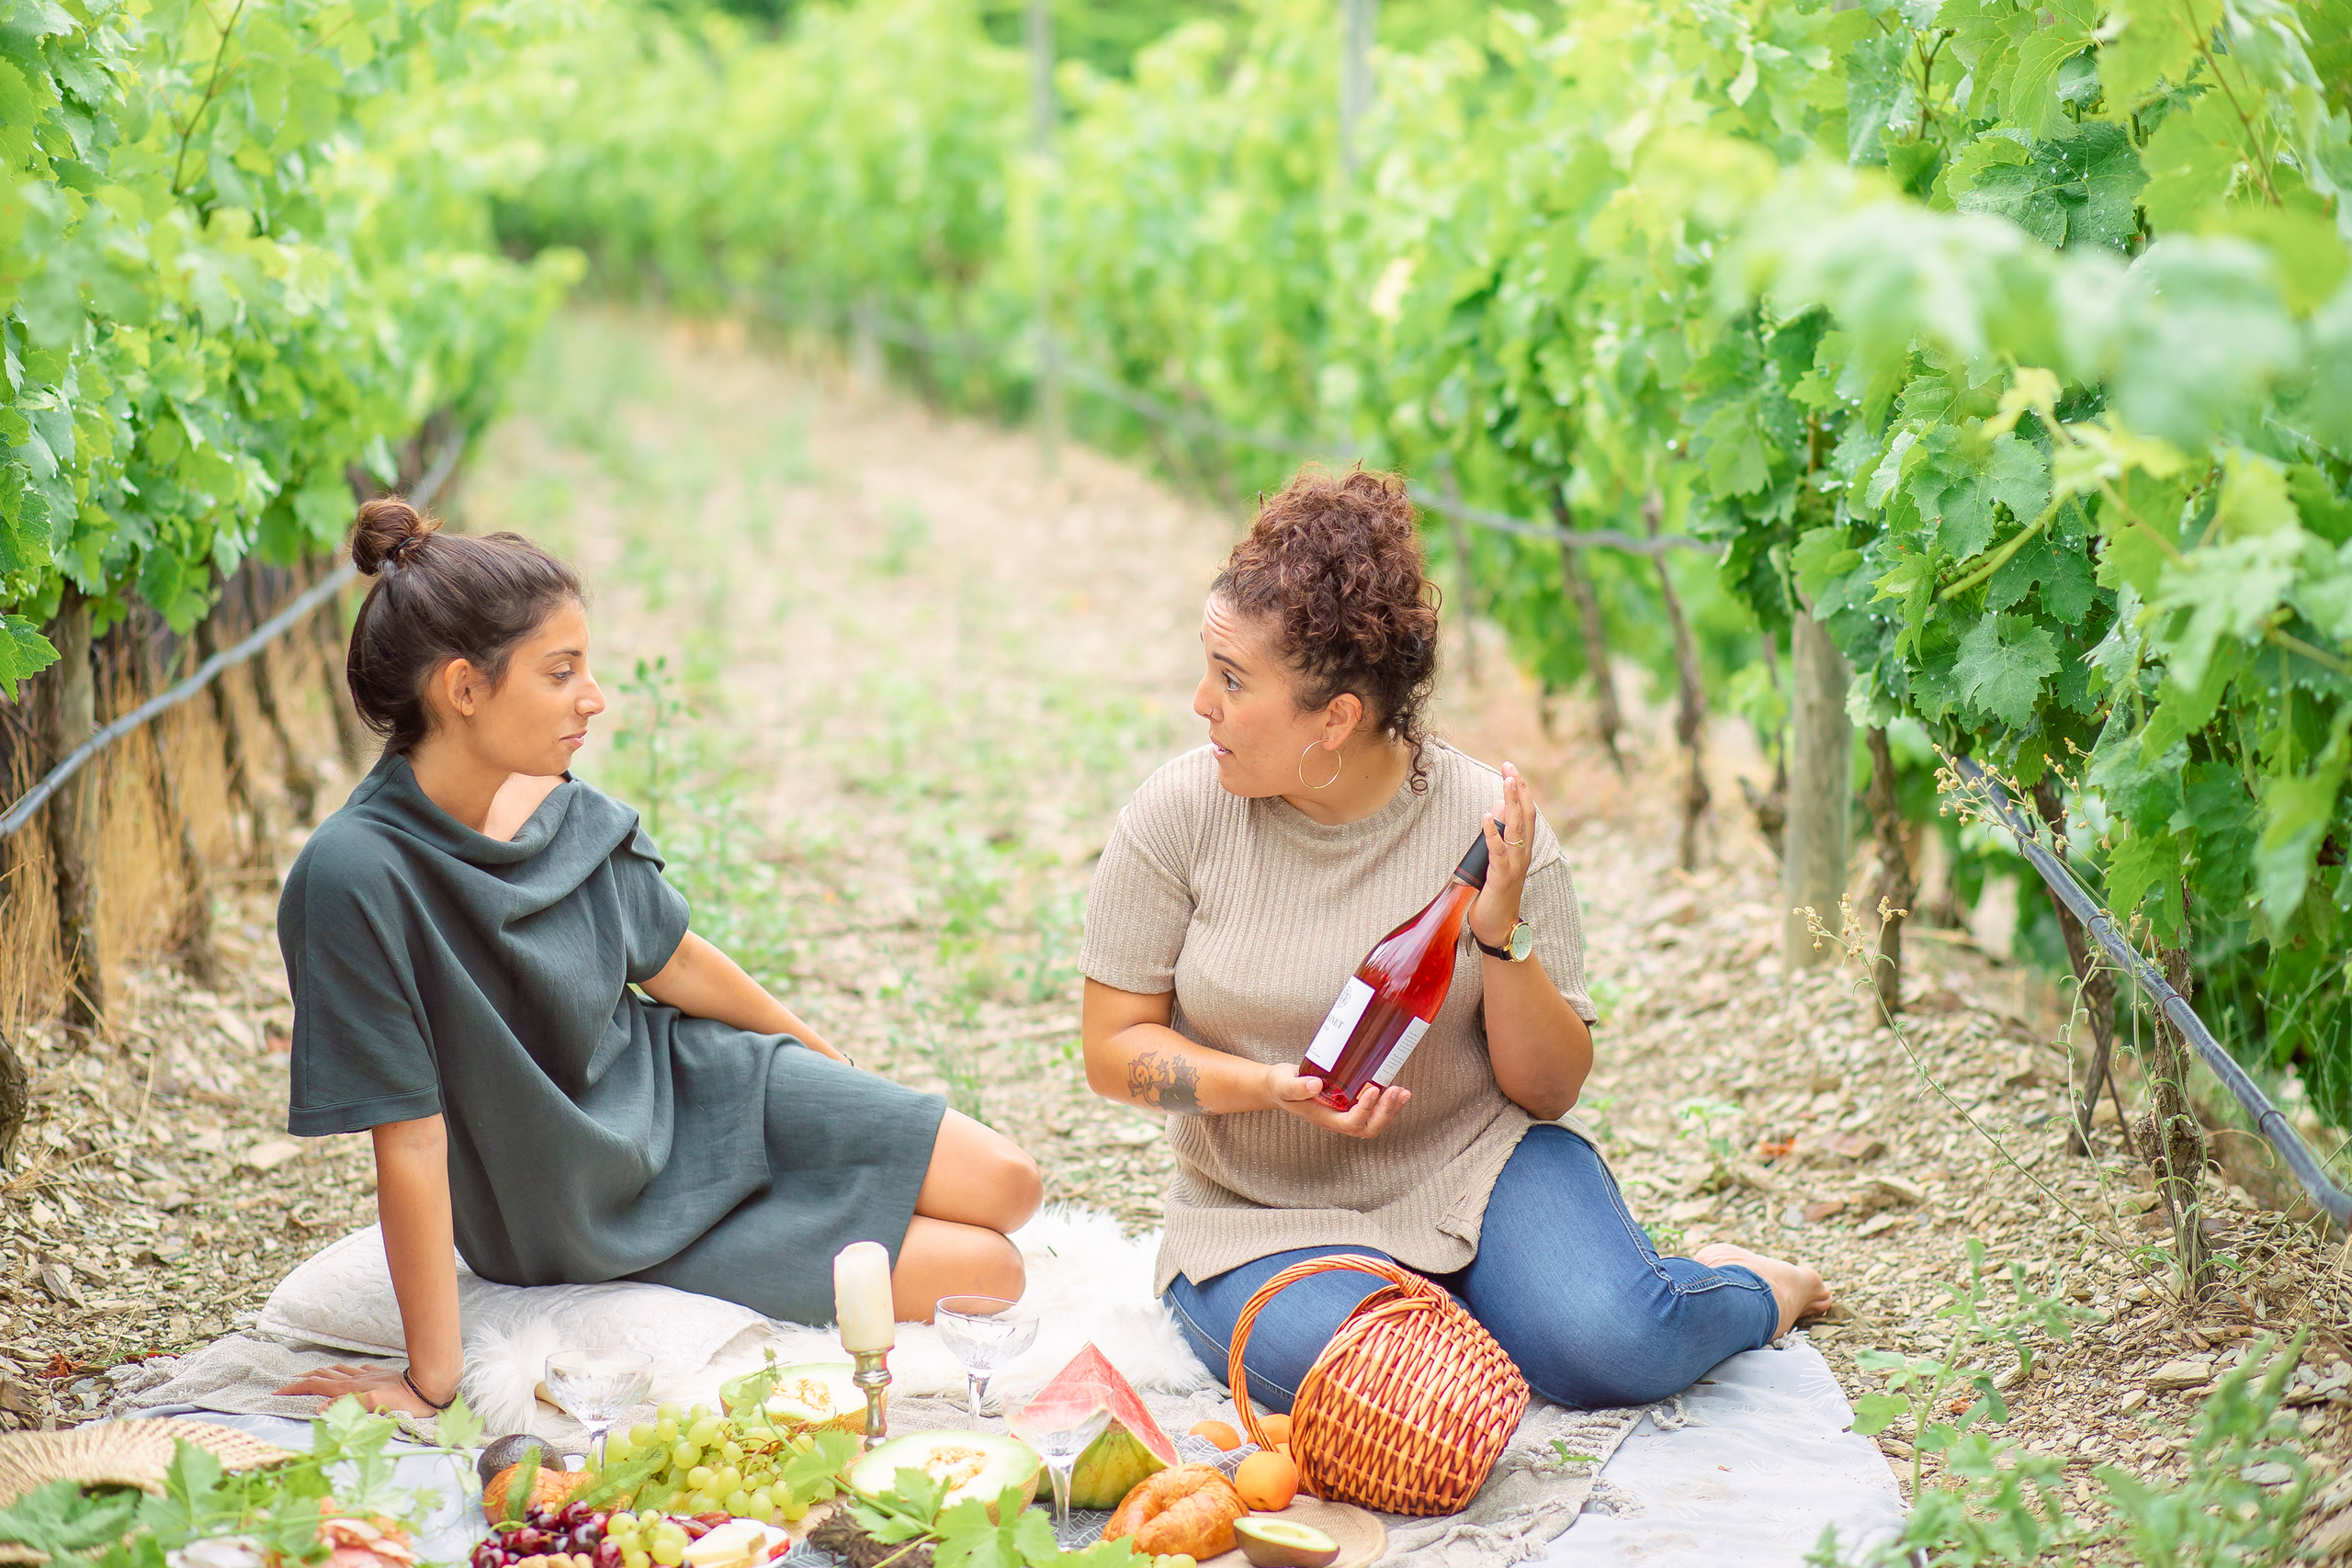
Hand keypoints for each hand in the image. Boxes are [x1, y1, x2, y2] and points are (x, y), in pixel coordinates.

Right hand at [272, 1363, 442, 1417]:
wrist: (429, 1386)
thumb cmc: (405, 1401)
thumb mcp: (375, 1406)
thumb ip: (347, 1406)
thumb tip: (319, 1407)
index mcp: (351, 1388)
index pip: (316, 1386)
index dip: (295, 1389)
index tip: (276, 1392)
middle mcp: (356, 1380)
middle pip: (323, 1376)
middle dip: (303, 1379)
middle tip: (286, 1383)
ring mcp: (368, 1376)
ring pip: (337, 1370)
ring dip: (321, 1372)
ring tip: (310, 1373)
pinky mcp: (380, 1376)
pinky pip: (355, 1370)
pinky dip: (344, 1371)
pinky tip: (348, 1371)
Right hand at [1261, 1062, 1410, 1138]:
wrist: (1280, 1086)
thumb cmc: (1281, 1085)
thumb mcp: (1283, 1083)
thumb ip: (1297, 1086)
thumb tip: (1316, 1085)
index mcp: (1324, 1118)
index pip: (1351, 1122)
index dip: (1365, 1110)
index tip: (1371, 1089)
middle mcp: (1338, 1120)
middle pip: (1368, 1128)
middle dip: (1385, 1112)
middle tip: (1396, 1091)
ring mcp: (1345, 1114)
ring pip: (1374, 1122)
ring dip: (1391, 1110)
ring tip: (1403, 1092)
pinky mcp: (1350, 1105)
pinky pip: (1373, 1112)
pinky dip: (1387, 1104)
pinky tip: (1395, 1090)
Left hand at [1471, 761, 1536, 948]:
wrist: (1498, 928)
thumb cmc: (1494, 894)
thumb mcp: (1497, 860)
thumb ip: (1498, 836)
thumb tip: (1495, 808)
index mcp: (1521, 850)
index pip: (1525, 814)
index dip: (1520, 791)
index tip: (1510, 768)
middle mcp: (1522, 855)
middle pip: (1524, 815)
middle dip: (1518, 789)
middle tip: (1509, 766)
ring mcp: (1513, 866)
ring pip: (1515, 829)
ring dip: (1511, 803)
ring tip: (1506, 781)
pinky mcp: (1501, 879)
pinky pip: (1498, 853)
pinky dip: (1491, 834)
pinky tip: (1485, 817)